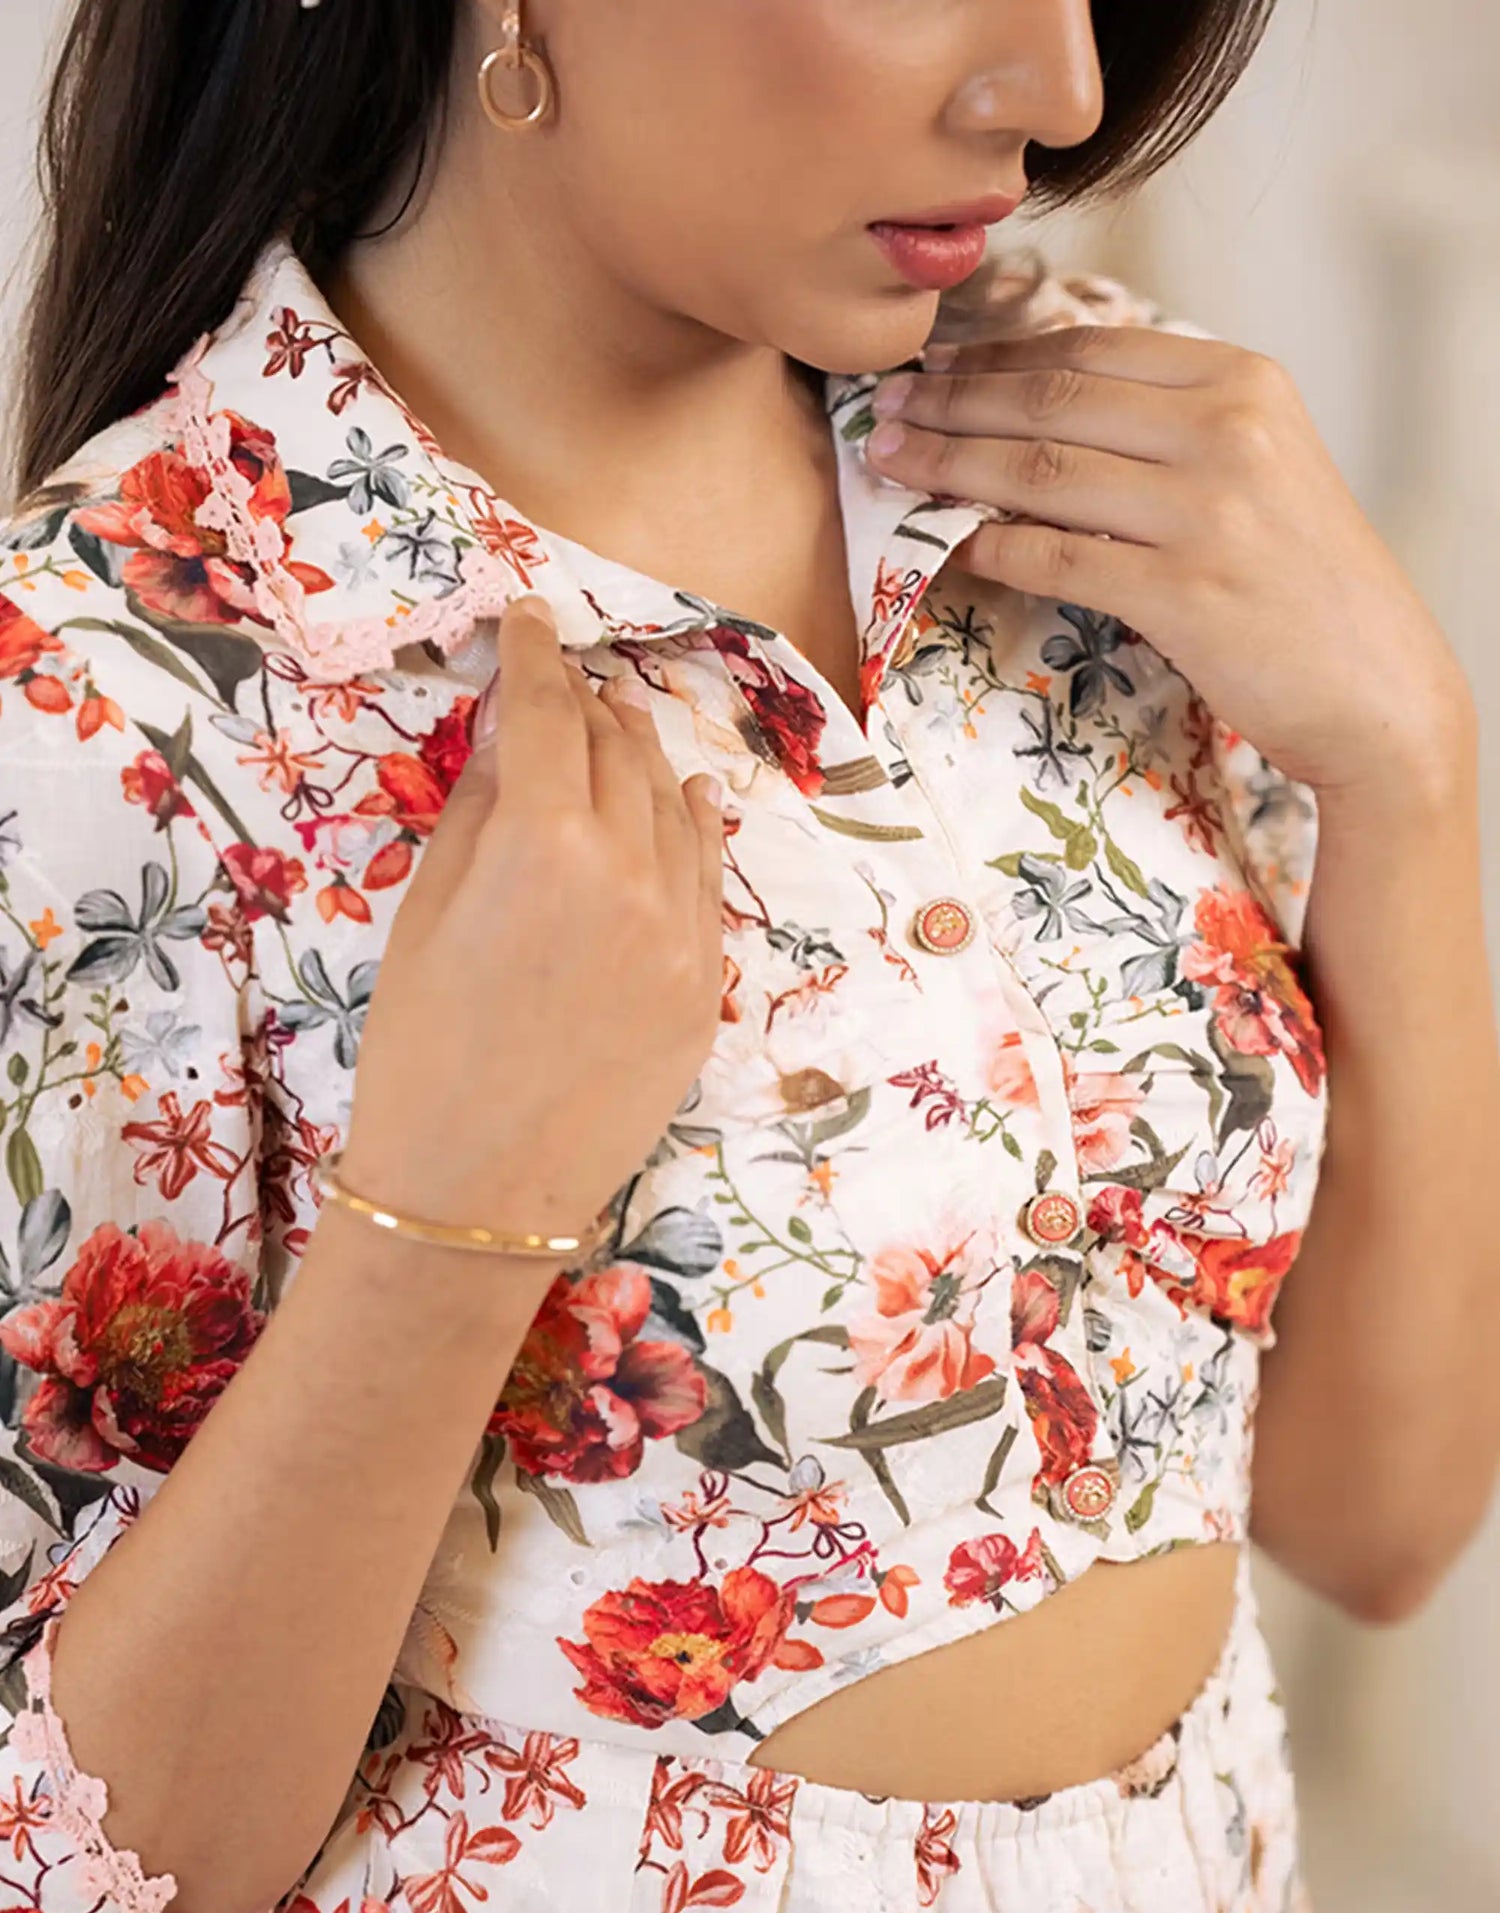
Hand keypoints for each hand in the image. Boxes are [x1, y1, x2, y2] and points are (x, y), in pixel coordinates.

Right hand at [339, 596, 724, 1244]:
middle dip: (585, 704)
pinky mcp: (706, 983)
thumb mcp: (426, 915)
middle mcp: (632, 870)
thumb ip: (478, 810)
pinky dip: (694, 825)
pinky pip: (710, 877)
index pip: (548, 714)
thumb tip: (509, 733)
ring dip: (639, 756)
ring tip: (614, 727)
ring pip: (673, 805)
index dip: (535, 655)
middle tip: (559, 682)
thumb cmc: (423, 1054)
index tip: (528, 619)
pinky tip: (684, 795)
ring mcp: (683, 929)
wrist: (478, 1189)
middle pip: (616, 750)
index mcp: (545, 842)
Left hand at [865, 324, 1476, 800]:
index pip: (1088, 351)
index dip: (993, 358)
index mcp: (1244, 381)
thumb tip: (1039, 409)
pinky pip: (1056, 556)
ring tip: (889, 468)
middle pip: (1051, 400)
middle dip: (951, 405)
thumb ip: (1167, 429)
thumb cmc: (1303, 586)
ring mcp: (1208, 510)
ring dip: (949, 467)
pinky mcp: (1185, 592)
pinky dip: (989, 547)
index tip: (930, 372)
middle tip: (881, 415)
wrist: (1379, 689)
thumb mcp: (1257, 470)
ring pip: (1041, 471)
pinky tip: (947, 544)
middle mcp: (1229, 430)